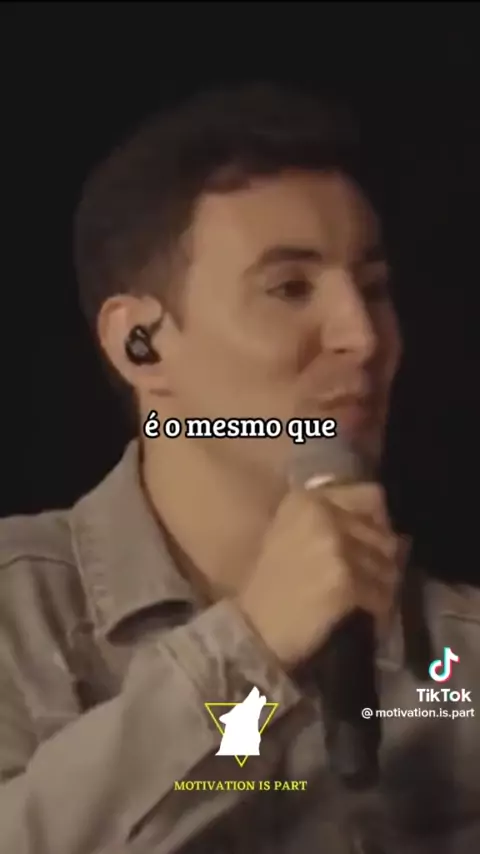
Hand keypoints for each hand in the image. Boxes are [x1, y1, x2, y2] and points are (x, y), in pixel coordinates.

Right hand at [236, 483, 401, 669]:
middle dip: (383, 559)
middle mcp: (324, 517)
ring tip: (369, 596)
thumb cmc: (270, 582)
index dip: (379, 521)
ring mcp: (336, 549)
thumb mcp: (290, 533)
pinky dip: (379, 607)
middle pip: (382, 535)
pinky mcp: (346, 582)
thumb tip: (380, 524)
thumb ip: (329, 518)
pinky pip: (381, 594)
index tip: (375, 540)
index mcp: (309, 501)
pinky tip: (367, 613)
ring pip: (386, 566)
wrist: (253, 627)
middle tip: (374, 577)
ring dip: (383, 584)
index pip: (371, 497)